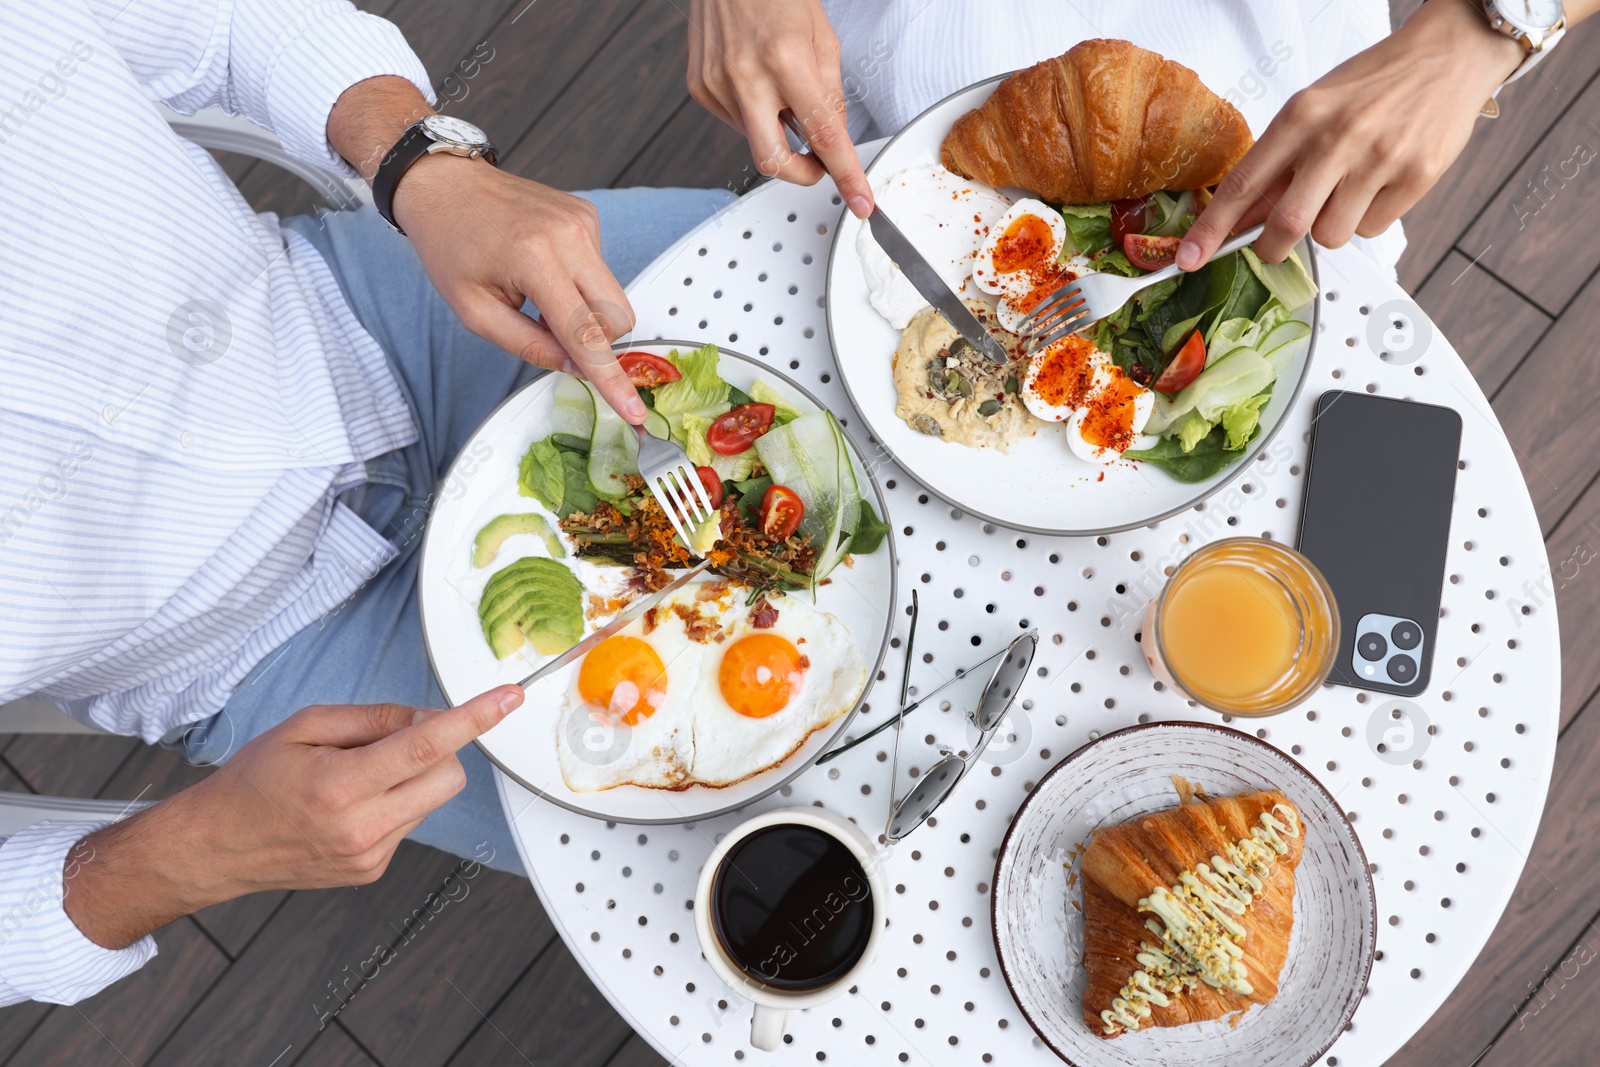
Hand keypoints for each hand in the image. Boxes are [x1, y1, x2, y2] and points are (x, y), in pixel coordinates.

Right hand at [63, 685, 523, 948]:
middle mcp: (362, 827)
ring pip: (433, 800)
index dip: (473, 719)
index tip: (506, 699)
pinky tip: (352, 804)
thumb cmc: (252, 782)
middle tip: (392, 740)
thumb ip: (371, 718)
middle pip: (448, 776)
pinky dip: (396, 803)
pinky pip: (411, 822)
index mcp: (341, 785)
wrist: (216, 847)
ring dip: (414, 777)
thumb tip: (425, 716)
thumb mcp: (303, 727)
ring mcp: (371, 855)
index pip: (427, 746)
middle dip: (438, 750)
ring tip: (357, 776)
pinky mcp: (372, 870)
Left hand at [326, 76, 644, 423]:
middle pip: (618, 316)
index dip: (611, 378)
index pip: (587, 333)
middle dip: (595, 339)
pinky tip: (542, 270)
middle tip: (549, 332)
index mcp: (535, 258)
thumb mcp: (474, 311)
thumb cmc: (449, 242)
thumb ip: (528, 345)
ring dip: (583, 309)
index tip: (633, 409)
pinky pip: (601, 270)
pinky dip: (578, 283)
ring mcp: (583, 222)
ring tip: (537, 295)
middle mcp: (569, 235)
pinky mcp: (588, 216)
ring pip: (613, 295)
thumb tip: (574, 366)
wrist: (444, 183)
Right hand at [687, 0, 872, 217]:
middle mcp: (746, 76)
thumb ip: (830, 93)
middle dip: (802, 174)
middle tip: (817, 164)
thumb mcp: (822, 38)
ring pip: (755, 139)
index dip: (846, 175)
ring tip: (779, 85)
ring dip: (776, 127)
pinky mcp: (700, 88)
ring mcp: (717, 84)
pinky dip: (754, 112)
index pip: (824, 136)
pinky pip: (735, 121)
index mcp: (786, 59)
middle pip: (774, 161)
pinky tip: (755, 80)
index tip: (860, 201)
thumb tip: (833, 138)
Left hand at [1178, 0, 1523, 268]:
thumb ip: (1278, 163)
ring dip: (1327, 229)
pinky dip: (1366, 220)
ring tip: (1342, 193)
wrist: (1447, 56)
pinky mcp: (1416, 177)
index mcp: (1301, 116)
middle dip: (1270, 247)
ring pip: (1330, 235)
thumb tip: (1239, 218)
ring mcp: (1378, 159)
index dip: (1211, 229)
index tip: (1189, 257)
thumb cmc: (1372, 84)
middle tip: (1270, 244)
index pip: (1243, 183)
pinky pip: (1371, 230)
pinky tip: (1376, 186)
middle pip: (1286, 224)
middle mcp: (1337, 137)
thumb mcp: (1313, 109)